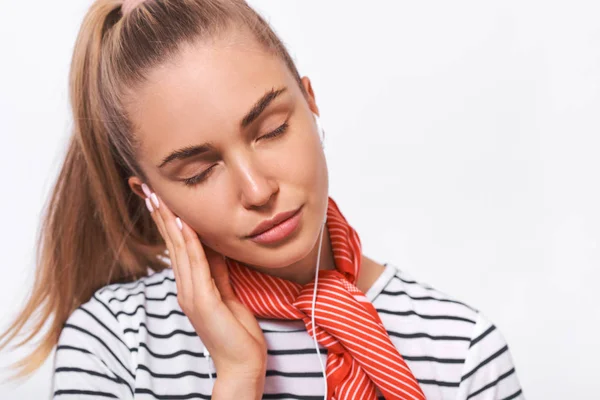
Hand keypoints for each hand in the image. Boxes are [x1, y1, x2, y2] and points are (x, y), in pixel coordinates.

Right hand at [145, 191, 266, 391]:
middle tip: (145, 186)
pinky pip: (197, 265)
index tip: (156, 194)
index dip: (166, 218)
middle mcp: (186, 287)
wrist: (242, 364)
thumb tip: (214, 244)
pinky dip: (190, 242)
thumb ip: (217, 269)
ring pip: (180, 249)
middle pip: (171, 242)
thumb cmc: (236, 331)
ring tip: (157, 196)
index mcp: (190, 285)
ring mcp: (192, 294)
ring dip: (169, 220)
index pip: (176, 244)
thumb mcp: (227, 291)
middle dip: (159, 213)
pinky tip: (184, 223)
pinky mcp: (204, 301)